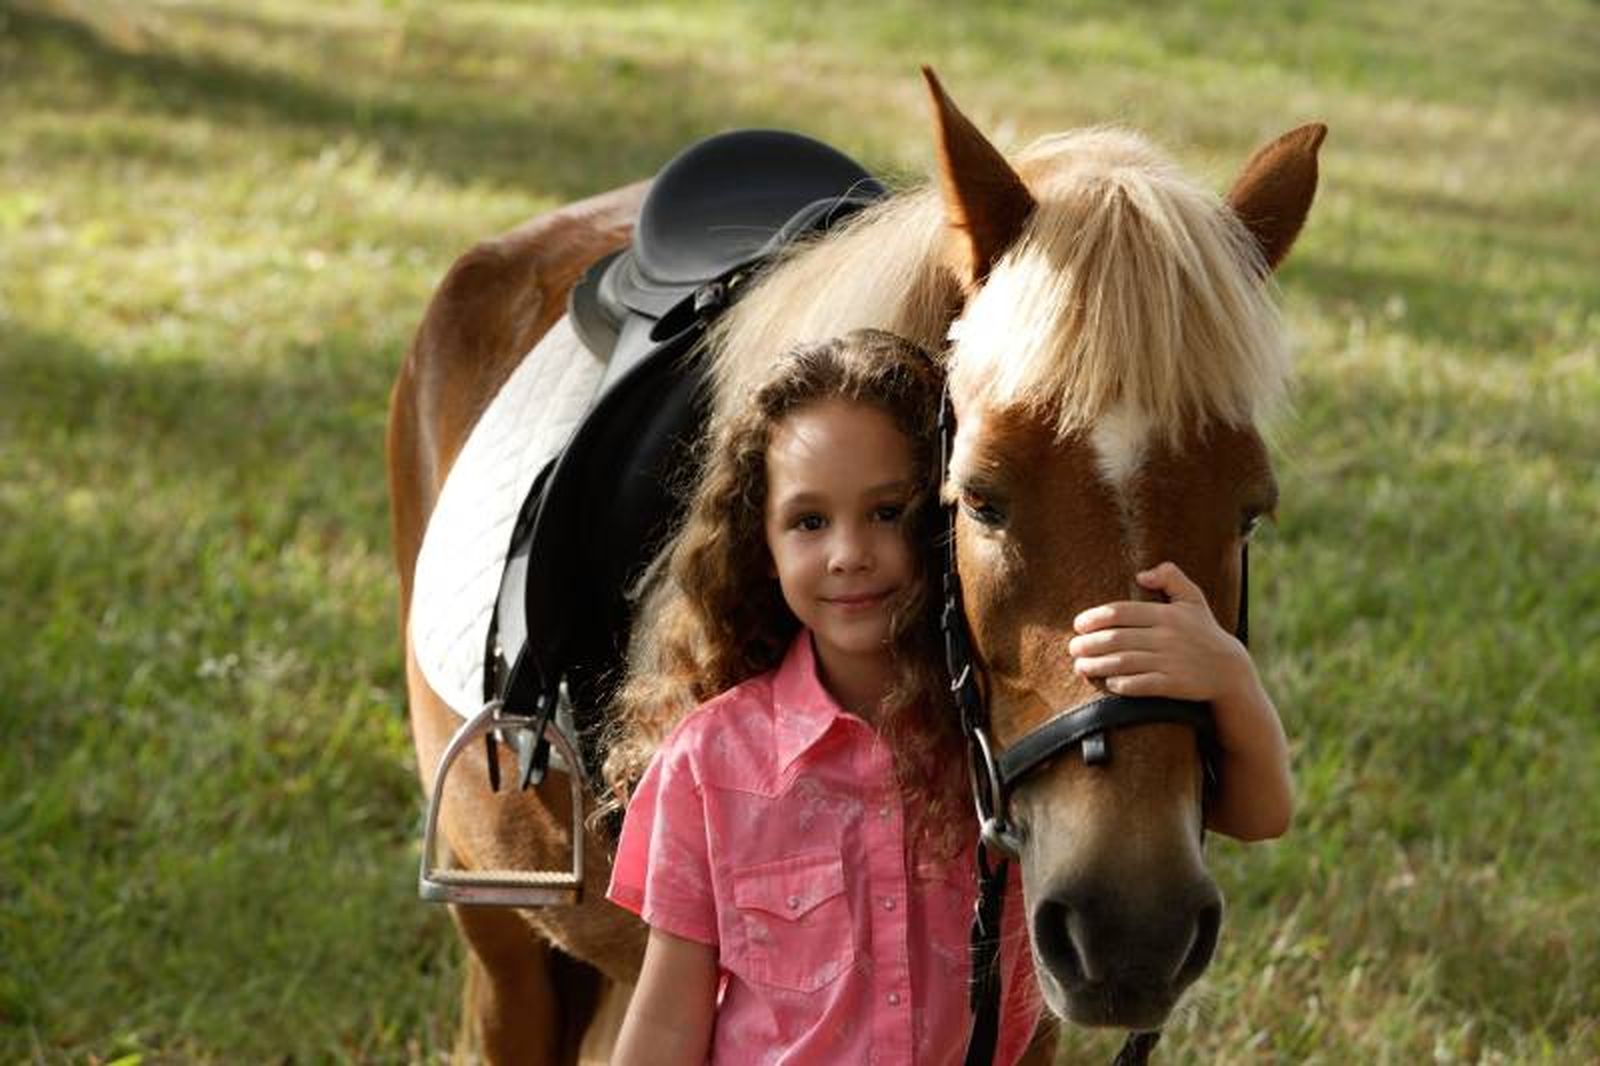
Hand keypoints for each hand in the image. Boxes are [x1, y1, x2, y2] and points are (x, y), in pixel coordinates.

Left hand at [1067, 561, 1249, 702]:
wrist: (1229, 670)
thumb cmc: (1204, 631)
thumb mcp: (1193, 599)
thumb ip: (1170, 578)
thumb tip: (1142, 574)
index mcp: (1166, 614)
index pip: (1121, 612)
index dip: (1095, 618)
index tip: (1078, 625)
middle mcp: (1167, 637)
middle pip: (1116, 639)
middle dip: (1088, 644)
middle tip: (1073, 648)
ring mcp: (1170, 662)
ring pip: (1123, 662)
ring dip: (1097, 665)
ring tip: (1080, 666)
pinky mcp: (1174, 685)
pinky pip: (1141, 685)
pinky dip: (1121, 684)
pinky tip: (1108, 683)